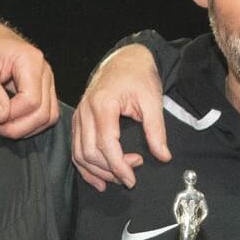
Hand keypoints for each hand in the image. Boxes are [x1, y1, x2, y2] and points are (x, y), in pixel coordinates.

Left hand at [0, 12, 57, 138]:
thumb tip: (1, 117)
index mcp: (32, 61)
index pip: (31, 101)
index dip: (12, 116)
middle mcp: (45, 71)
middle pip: (43, 113)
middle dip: (18, 127)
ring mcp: (48, 81)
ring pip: (49, 116)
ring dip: (26, 129)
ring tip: (1, 127)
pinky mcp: (44, 88)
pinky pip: (47, 113)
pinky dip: (31, 124)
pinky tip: (11, 122)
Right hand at [72, 44, 168, 190]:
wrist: (125, 60)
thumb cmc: (138, 76)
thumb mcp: (152, 101)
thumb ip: (156, 130)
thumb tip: (163, 156)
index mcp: (103, 104)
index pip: (106, 144)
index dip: (119, 166)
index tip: (131, 179)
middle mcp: (86, 110)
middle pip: (90, 152)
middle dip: (109, 170)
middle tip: (130, 176)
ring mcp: (79, 116)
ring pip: (79, 153)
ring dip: (96, 171)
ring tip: (117, 179)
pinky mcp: (78, 120)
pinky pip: (76, 148)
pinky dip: (84, 166)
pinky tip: (98, 179)